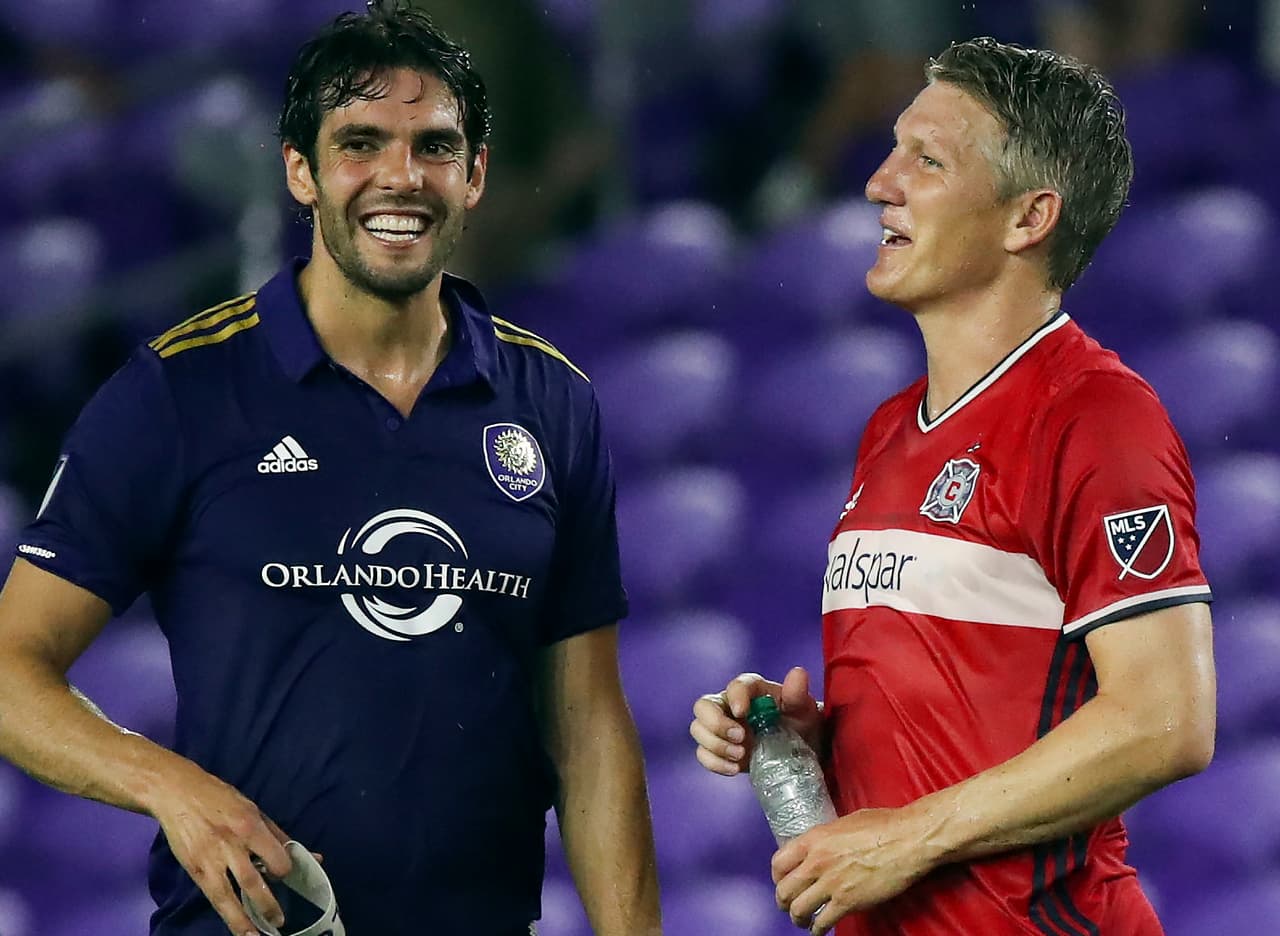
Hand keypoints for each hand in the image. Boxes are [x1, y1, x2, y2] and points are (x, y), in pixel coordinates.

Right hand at [146, 761, 295, 935]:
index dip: (283, 869)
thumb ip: (276, 834)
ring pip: (232, 895)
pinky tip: (238, 927)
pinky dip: (228, 914)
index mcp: (250, 825)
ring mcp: (211, 859)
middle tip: (280, 920)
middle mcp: (232, 844)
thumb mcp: (252, 808)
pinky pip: (215, 897)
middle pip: (254, 880)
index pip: (275, 856)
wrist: (177, 793)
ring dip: (246, 920)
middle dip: (269, 904)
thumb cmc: (220, 798)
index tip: (284, 875)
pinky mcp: (195, 869)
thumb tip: (307, 855)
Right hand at [689, 667, 823, 775]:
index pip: (735, 686)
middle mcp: (728, 705)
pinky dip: (715, 762)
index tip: (742, 712)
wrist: (800, 750)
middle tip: (741, 738)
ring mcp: (720, 728)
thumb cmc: (800, 722)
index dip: (735, 697)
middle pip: (703, 706)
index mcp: (750, 690)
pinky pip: (703, 754)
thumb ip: (798, 693)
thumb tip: (797, 673)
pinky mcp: (718, 749)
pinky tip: (734, 768)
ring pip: (698, 729)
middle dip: (716, 724)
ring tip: (740, 756)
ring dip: (715, 745)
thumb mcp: (803, 709)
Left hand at [772, 807, 934, 934]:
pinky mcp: (848, 902)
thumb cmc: (883, 826)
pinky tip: (820, 929)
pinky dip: (818, 929)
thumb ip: (827, 837)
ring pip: (798, 909)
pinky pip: (823, 922)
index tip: (782, 882)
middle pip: (784, 890)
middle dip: (784, 901)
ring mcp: (831, 883)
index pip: (779, 862)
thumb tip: (821, 846)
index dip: (777, 876)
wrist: (908, 840)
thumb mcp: (845, 823)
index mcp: (814, 839)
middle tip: (789, 905)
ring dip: (798, 918)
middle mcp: (816, 862)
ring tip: (803, 921)